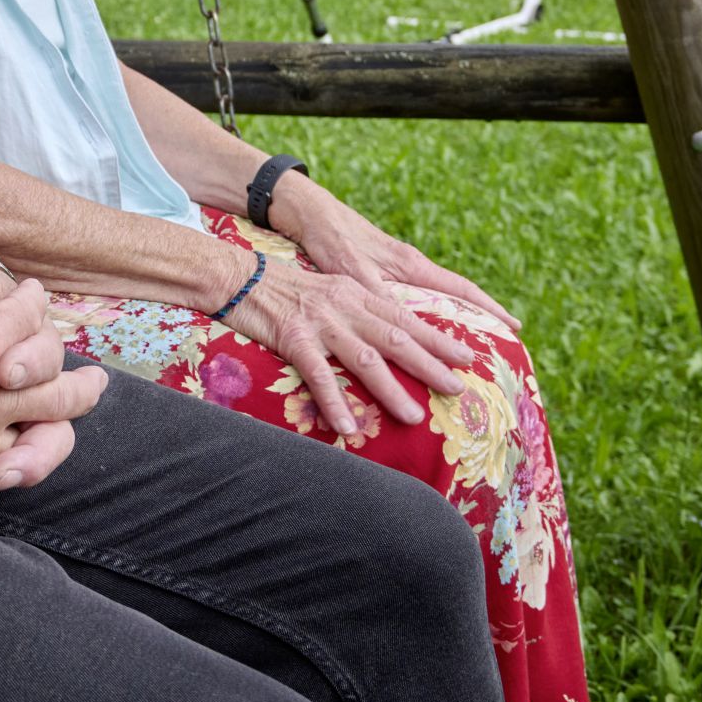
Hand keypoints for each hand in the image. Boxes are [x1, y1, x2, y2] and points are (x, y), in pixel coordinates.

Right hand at [0, 278, 106, 509]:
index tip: (32, 296)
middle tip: (98, 380)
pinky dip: (11, 465)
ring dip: (62, 426)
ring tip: (73, 429)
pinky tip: (18, 461)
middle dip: (84, 382)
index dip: (31, 302)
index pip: (25, 319)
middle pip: (60, 390)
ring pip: (42, 438)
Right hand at [221, 253, 474, 437]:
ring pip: (365, 359)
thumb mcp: (327, 292)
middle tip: (457, 388)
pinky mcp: (293, 337)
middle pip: (396, 338)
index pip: (405, 318)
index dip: (437, 339)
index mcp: (356, 293)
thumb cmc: (280, 288)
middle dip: (430, 364)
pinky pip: (318, 374)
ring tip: (414, 417)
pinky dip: (334, 401)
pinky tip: (347, 426)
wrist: (235, 275)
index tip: (466, 357)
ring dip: (391, 390)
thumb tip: (384, 340)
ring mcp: (320, 322)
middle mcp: (345, 306)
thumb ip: (355, 311)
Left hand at [271, 175, 518, 330]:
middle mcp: (408, 268)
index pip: (460, 289)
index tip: (515, 326)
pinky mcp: (377, 274)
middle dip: (477, 320)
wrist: (306, 213)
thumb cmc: (330, 236)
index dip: (488, 308)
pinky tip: (417, 336)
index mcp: (410, 265)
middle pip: (454, 297)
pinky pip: (411, 300)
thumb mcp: (351, 267)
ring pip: (433, 300)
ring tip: (462, 349)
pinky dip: (421, 318)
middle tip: (500, 346)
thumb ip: (376, 292)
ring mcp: (394, 270)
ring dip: (450, 321)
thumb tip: (402, 325)